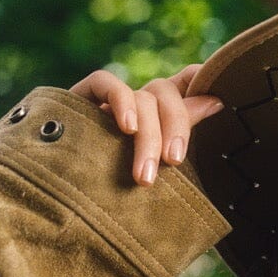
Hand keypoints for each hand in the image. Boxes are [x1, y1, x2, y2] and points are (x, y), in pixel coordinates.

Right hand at [69, 65, 223, 185]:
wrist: (57, 196)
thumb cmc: (115, 186)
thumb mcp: (155, 162)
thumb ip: (183, 128)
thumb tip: (218, 102)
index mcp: (161, 113)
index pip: (186, 81)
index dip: (201, 80)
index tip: (220, 99)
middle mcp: (139, 101)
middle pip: (167, 93)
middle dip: (175, 127)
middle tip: (173, 163)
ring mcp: (111, 98)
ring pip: (142, 97)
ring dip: (147, 135)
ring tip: (144, 175)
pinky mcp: (82, 95)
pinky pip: (106, 81)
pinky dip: (121, 101)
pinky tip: (126, 127)